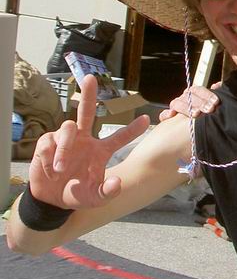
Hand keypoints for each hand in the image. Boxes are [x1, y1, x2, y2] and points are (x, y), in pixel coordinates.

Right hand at [29, 75, 150, 208]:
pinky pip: (49, 142)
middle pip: (87, 111)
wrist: (52, 201)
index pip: (119, 137)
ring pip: (68, 127)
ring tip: (61, 169)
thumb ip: (108, 192)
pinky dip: (50, 158)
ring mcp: (66, 139)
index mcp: (100, 150)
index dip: (132, 129)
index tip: (146, 119)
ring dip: (65, 148)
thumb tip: (117, 183)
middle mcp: (85, 139)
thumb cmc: (77, 194)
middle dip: (89, 94)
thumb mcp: (95, 198)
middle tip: (91, 77)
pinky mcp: (48, 142)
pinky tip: (51, 170)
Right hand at [159, 83, 219, 121]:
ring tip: (196, 114)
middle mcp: (184, 99)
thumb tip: (217, 85)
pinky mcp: (167, 119)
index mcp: (194, 95)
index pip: (197, 90)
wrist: (197, 137)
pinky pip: (164, 115)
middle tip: (210, 109)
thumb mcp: (211, 107)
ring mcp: (175, 108)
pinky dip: (166, 114)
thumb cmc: (206, 118)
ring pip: (177, 103)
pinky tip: (171, 115)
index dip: (207, 94)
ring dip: (186, 108)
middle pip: (188, 95)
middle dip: (200, 102)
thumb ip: (214, 97)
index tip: (216, 101)